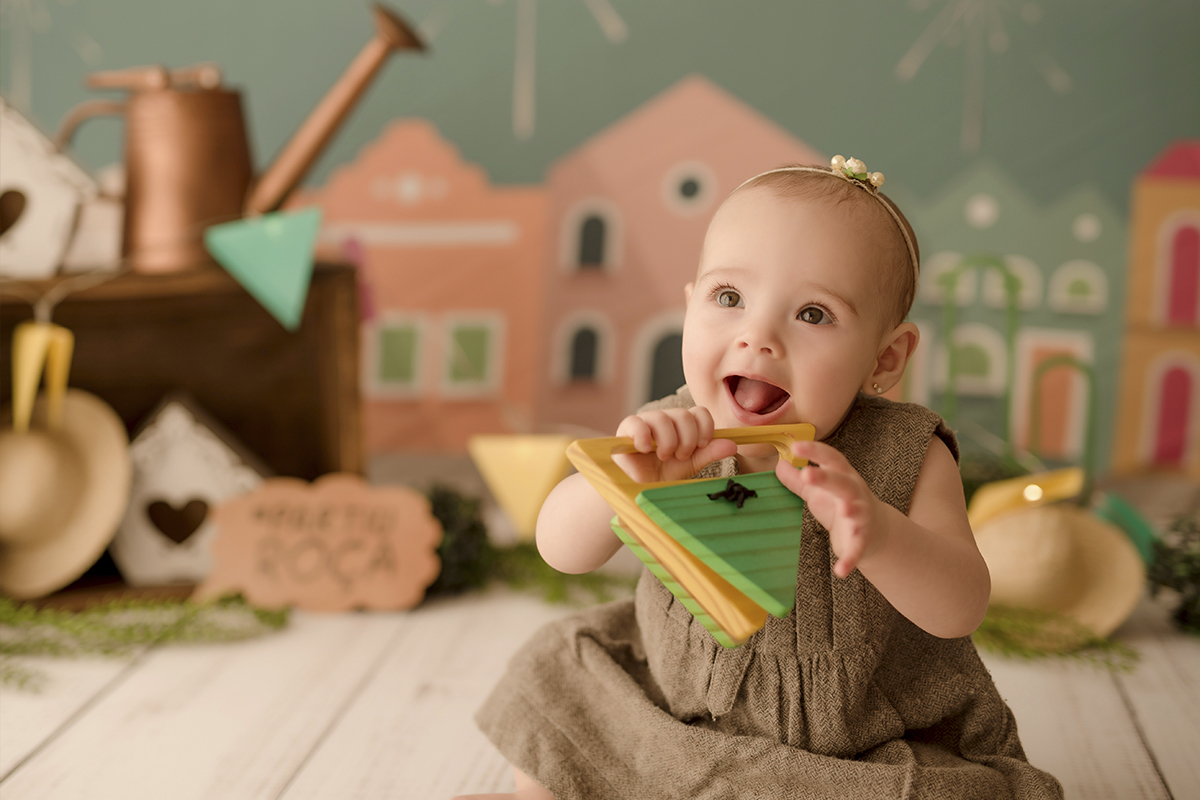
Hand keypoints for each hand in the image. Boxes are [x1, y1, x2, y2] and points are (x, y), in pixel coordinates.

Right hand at [613, 406, 737, 483]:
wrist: (639, 488)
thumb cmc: (664, 474)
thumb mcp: (691, 465)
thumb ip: (709, 453)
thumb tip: (733, 445)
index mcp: (682, 424)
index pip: (699, 412)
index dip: (705, 428)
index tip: (702, 446)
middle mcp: (665, 418)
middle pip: (683, 414)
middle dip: (687, 439)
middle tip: (681, 456)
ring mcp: (646, 421)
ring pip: (663, 418)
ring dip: (668, 442)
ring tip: (664, 457)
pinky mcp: (627, 428)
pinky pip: (637, 423)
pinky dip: (644, 437)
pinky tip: (646, 450)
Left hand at [774, 439, 885, 578]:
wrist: (876, 531)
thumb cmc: (841, 503)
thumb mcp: (818, 490)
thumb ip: (797, 479)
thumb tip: (778, 463)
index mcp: (843, 476)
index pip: (831, 458)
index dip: (815, 451)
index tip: (796, 446)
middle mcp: (855, 492)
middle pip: (842, 482)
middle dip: (827, 478)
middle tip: (807, 474)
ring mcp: (861, 516)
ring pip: (857, 511)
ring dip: (852, 510)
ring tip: (845, 511)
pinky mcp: (863, 539)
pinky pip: (858, 549)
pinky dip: (850, 560)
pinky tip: (840, 571)